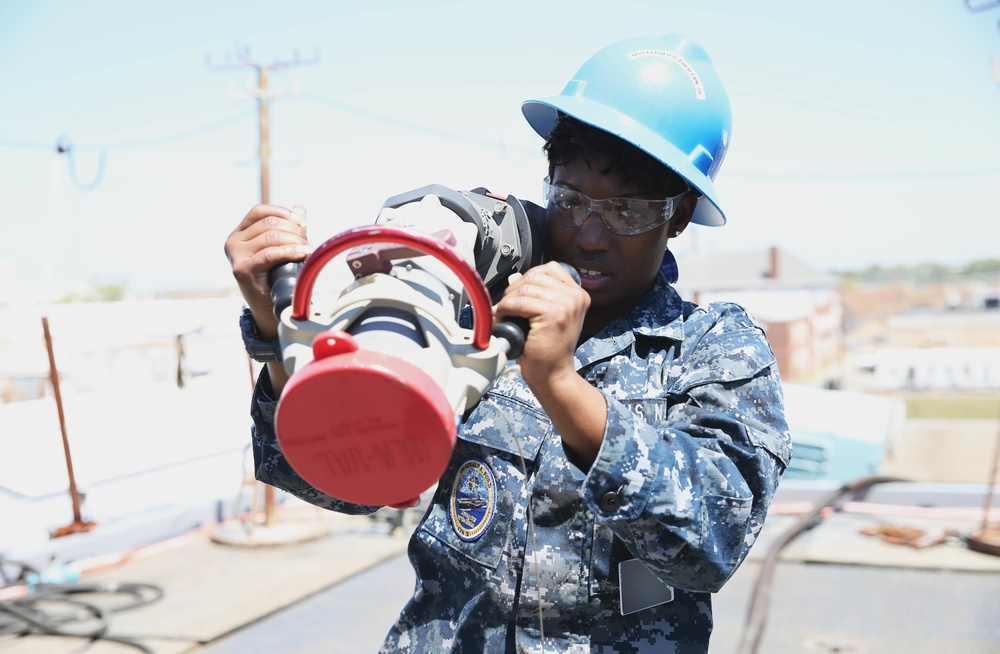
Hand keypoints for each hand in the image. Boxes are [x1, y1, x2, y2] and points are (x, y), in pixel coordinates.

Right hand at [224, 204, 312, 338]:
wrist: (270, 309)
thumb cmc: (277, 277)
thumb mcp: (282, 247)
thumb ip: (289, 227)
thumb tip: (300, 206)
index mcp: (240, 233)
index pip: (260, 211)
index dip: (282, 212)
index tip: (302, 222)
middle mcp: (233, 242)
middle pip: (268, 224)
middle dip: (293, 230)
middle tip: (309, 241)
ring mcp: (235, 255)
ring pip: (271, 237)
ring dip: (295, 242)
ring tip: (308, 250)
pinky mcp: (242, 269)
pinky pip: (270, 254)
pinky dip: (290, 251)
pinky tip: (303, 253)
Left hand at [494, 261, 589, 387]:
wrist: (553, 374)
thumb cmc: (549, 349)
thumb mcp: (552, 316)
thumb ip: (540, 296)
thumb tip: (514, 279)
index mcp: (578, 294)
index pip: (549, 269)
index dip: (528, 278)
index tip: (517, 293)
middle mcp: (575, 296)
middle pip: (535, 275)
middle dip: (514, 289)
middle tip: (506, 306)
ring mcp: (566, 304)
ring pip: (525, 288)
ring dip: (508, 300)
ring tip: (503, 314)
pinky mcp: (553, 314)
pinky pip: (520, 302)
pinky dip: (506, 308)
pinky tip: (503, 318)